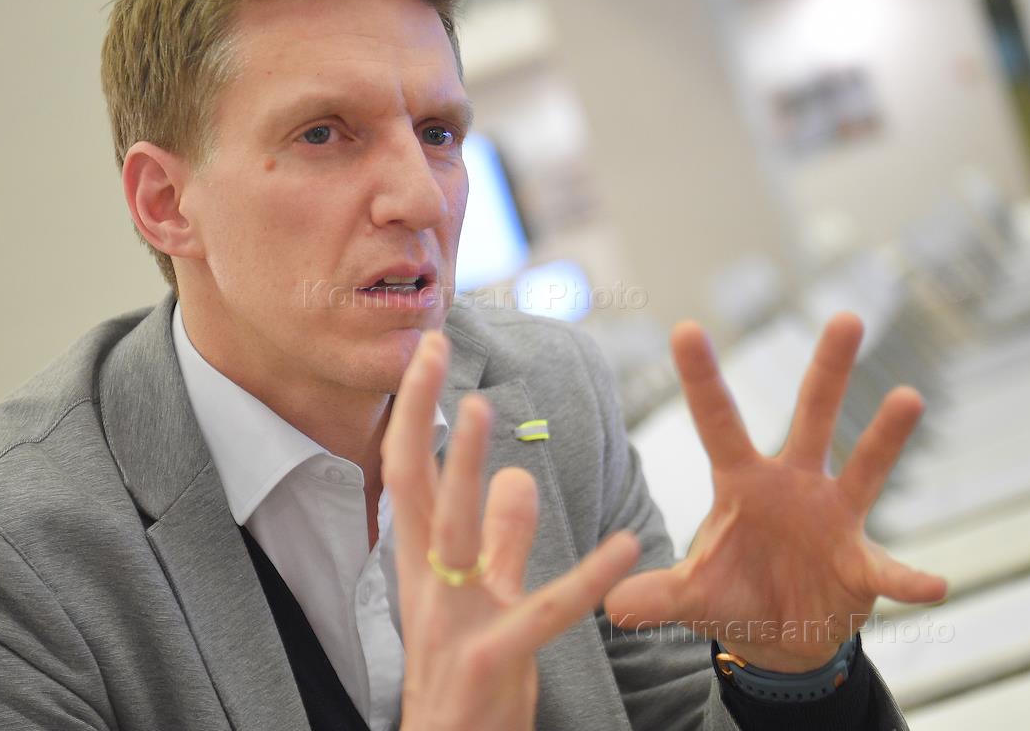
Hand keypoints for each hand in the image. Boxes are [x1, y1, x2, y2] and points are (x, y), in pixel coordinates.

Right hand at [383, 331, 640, 730]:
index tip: (426, 353)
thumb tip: (514, 474)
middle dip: (420, 417)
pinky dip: (586, 576)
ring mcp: (453, 622)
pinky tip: (622, 547)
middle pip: (413, 488)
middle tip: (433, 352)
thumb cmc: (468, 676)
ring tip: (477, 409)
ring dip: (460, 469)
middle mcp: (426, 585)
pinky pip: (543, 609)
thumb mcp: (485, 599)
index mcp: (423, 566)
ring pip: (451, 533)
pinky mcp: (493, 659)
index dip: (415, 413)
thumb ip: (502, 539)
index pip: (407, 476)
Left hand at [603, 313, 947, 671]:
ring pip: (865, 466)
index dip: (701, 379)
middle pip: (811, 416)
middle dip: (828, 369)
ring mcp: (834, 518)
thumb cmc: (732, 595)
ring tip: (909, 397)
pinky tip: (934, 584)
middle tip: (845, 317)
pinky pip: (889, 571)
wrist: (779, 637)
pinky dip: (909, 579)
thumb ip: (659, 596)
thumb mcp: (692, 595)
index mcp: (741, 482)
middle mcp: (793, 485)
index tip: (685, 327)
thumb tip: (613, 606)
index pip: (717, 422)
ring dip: (885, 435)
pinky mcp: (862, 564)